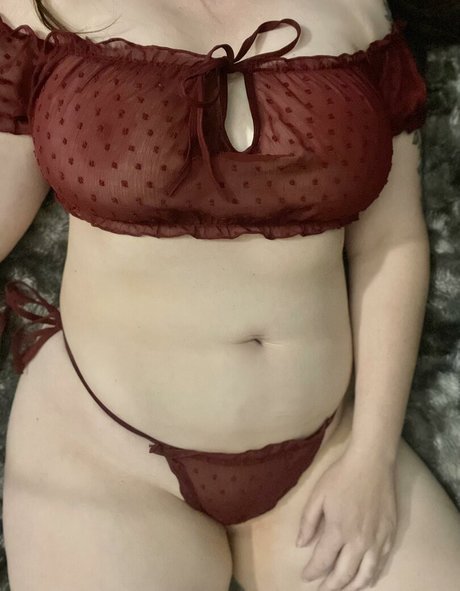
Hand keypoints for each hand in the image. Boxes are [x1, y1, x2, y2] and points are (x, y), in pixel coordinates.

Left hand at [295, 446, 397, 590]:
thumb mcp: (317, 495)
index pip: (323, 561)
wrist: (371, 463)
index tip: (305, 577)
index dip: (312, 572)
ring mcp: (377, 540)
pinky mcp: (390, 535)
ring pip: (365, 575)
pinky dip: (372, 576)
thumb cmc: (341, 476)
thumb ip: (308, 522)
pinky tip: (365, 578)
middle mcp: (358, 541)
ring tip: (342, 590)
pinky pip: (381, 564)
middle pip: (344, 574)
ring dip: (352, 586)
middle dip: (331, 586)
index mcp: (338, 531)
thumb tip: (300, 544)